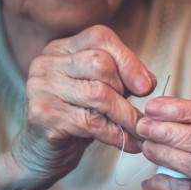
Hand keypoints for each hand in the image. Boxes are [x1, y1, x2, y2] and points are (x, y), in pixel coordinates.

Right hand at [12, 25, 154, 181]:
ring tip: (140, 130)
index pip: (100, 38)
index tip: (146, 86)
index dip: (128, 60)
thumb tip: (149, 81)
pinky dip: (116, 134)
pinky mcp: (42, 115)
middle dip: (125, 90)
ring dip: (126, 116)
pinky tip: (129, 142)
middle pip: (100, 63)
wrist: (45, 151)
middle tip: (135, 112)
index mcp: (62, 49)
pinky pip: (90, 122)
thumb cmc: (77, 117)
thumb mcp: (101, 91)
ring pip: (98, 94)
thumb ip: (123, 80)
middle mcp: (47, 63)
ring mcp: (41, 88)